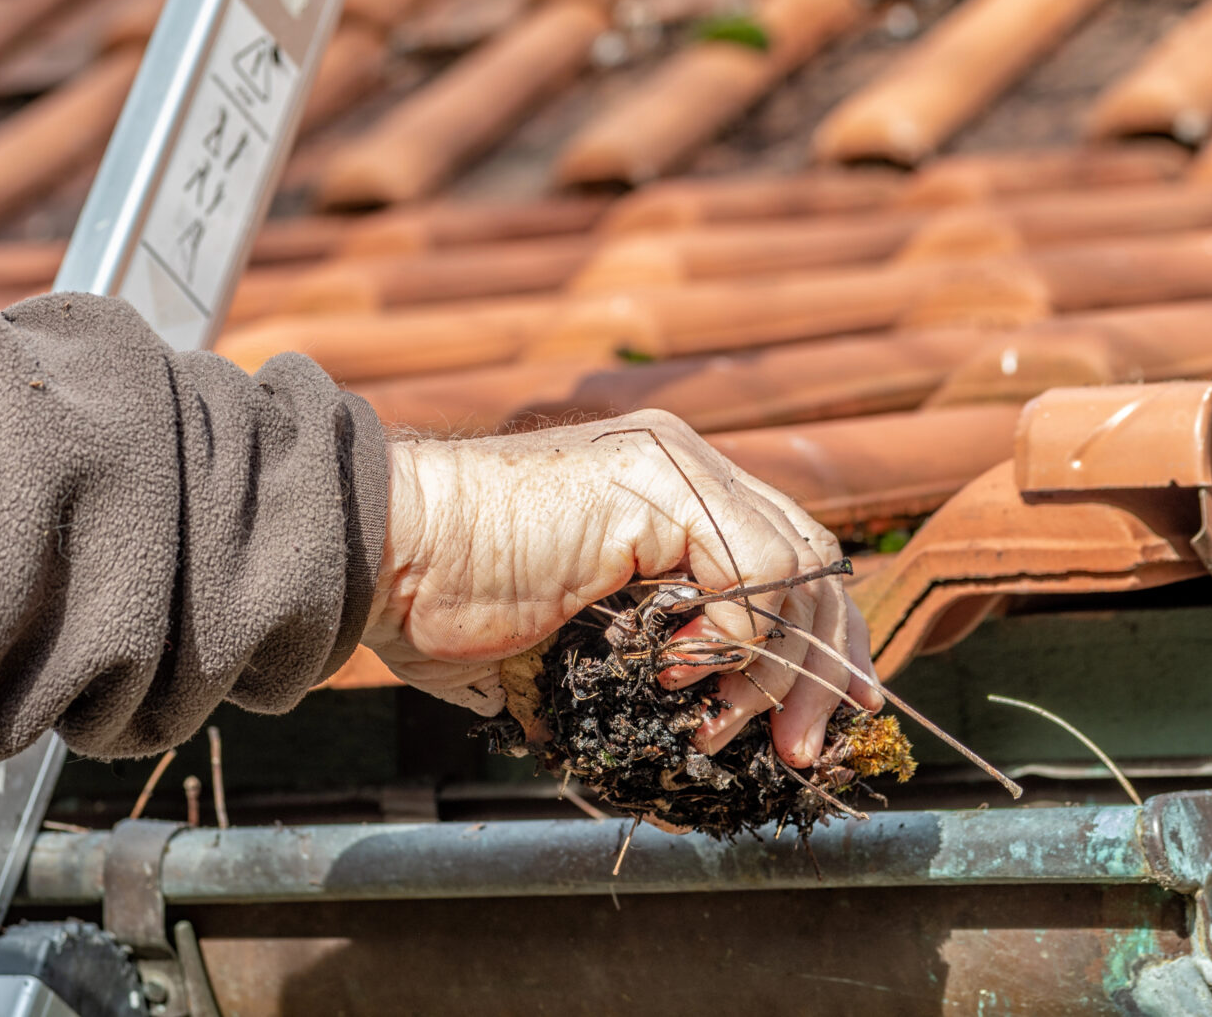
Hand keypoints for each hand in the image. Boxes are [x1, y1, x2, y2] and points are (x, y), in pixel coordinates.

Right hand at [366, 409, 875, 768]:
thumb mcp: (569, 636)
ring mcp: (675, 465)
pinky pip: (755, 568)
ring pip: (798, 568)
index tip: (824, 718)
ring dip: (775, 670)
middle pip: (813, 560)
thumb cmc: (443, 600)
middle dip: (823, 667)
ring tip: (718, 726)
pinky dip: (737, 638)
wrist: (387, 553)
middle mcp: (683, 463)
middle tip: (799, 748)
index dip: (818, 641)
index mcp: (665, 490)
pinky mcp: (659, 483)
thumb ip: (636, 659)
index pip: (787, 557)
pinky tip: (678, 670)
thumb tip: (685, 736)